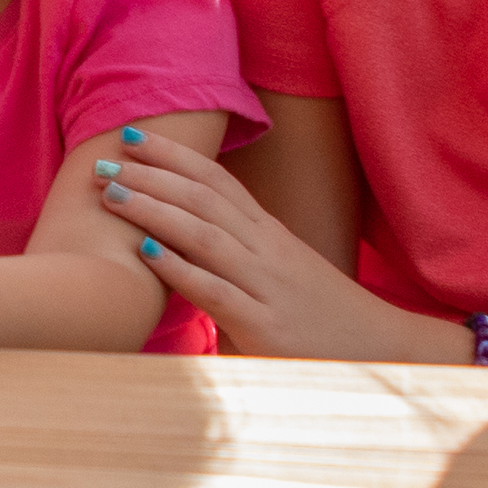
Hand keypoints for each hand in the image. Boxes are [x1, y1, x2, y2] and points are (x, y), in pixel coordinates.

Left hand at [91, 131, 459, 361]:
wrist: (384, 353)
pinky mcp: (267, 326)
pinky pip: (218, 291)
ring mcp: (267, 286)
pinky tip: (148, 254)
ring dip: (155, 211)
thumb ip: (232, 258)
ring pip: (205, 236)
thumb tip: (178, 245)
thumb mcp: (274, 276)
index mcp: (268, 235)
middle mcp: (267, 250)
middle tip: (103, 159)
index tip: (130, 134)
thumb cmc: (318, 317)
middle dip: (151, 174)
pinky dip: (182, 269)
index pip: (217, 181)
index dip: (174, 154)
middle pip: (204, 198)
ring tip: (112, 194)